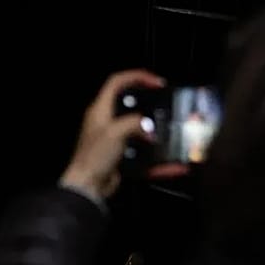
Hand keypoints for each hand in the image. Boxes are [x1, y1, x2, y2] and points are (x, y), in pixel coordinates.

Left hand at [61, 69, 188, 200]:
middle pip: (130, 104)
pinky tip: (176, 166)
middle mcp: (107, 122)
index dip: (136, 76)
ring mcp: (115, 140)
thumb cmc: (96, 155)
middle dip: (149, 103)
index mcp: (100, 110)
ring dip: (157, 132)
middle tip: (168, 104)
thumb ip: (134, 122)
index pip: (116, 82)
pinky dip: (159, 162)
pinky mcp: (122, 157)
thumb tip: (149, 128)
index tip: (157, 82)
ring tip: (175, 131)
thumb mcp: (114, 132)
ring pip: (140, 131)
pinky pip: (145, 156)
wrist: (88, 187)